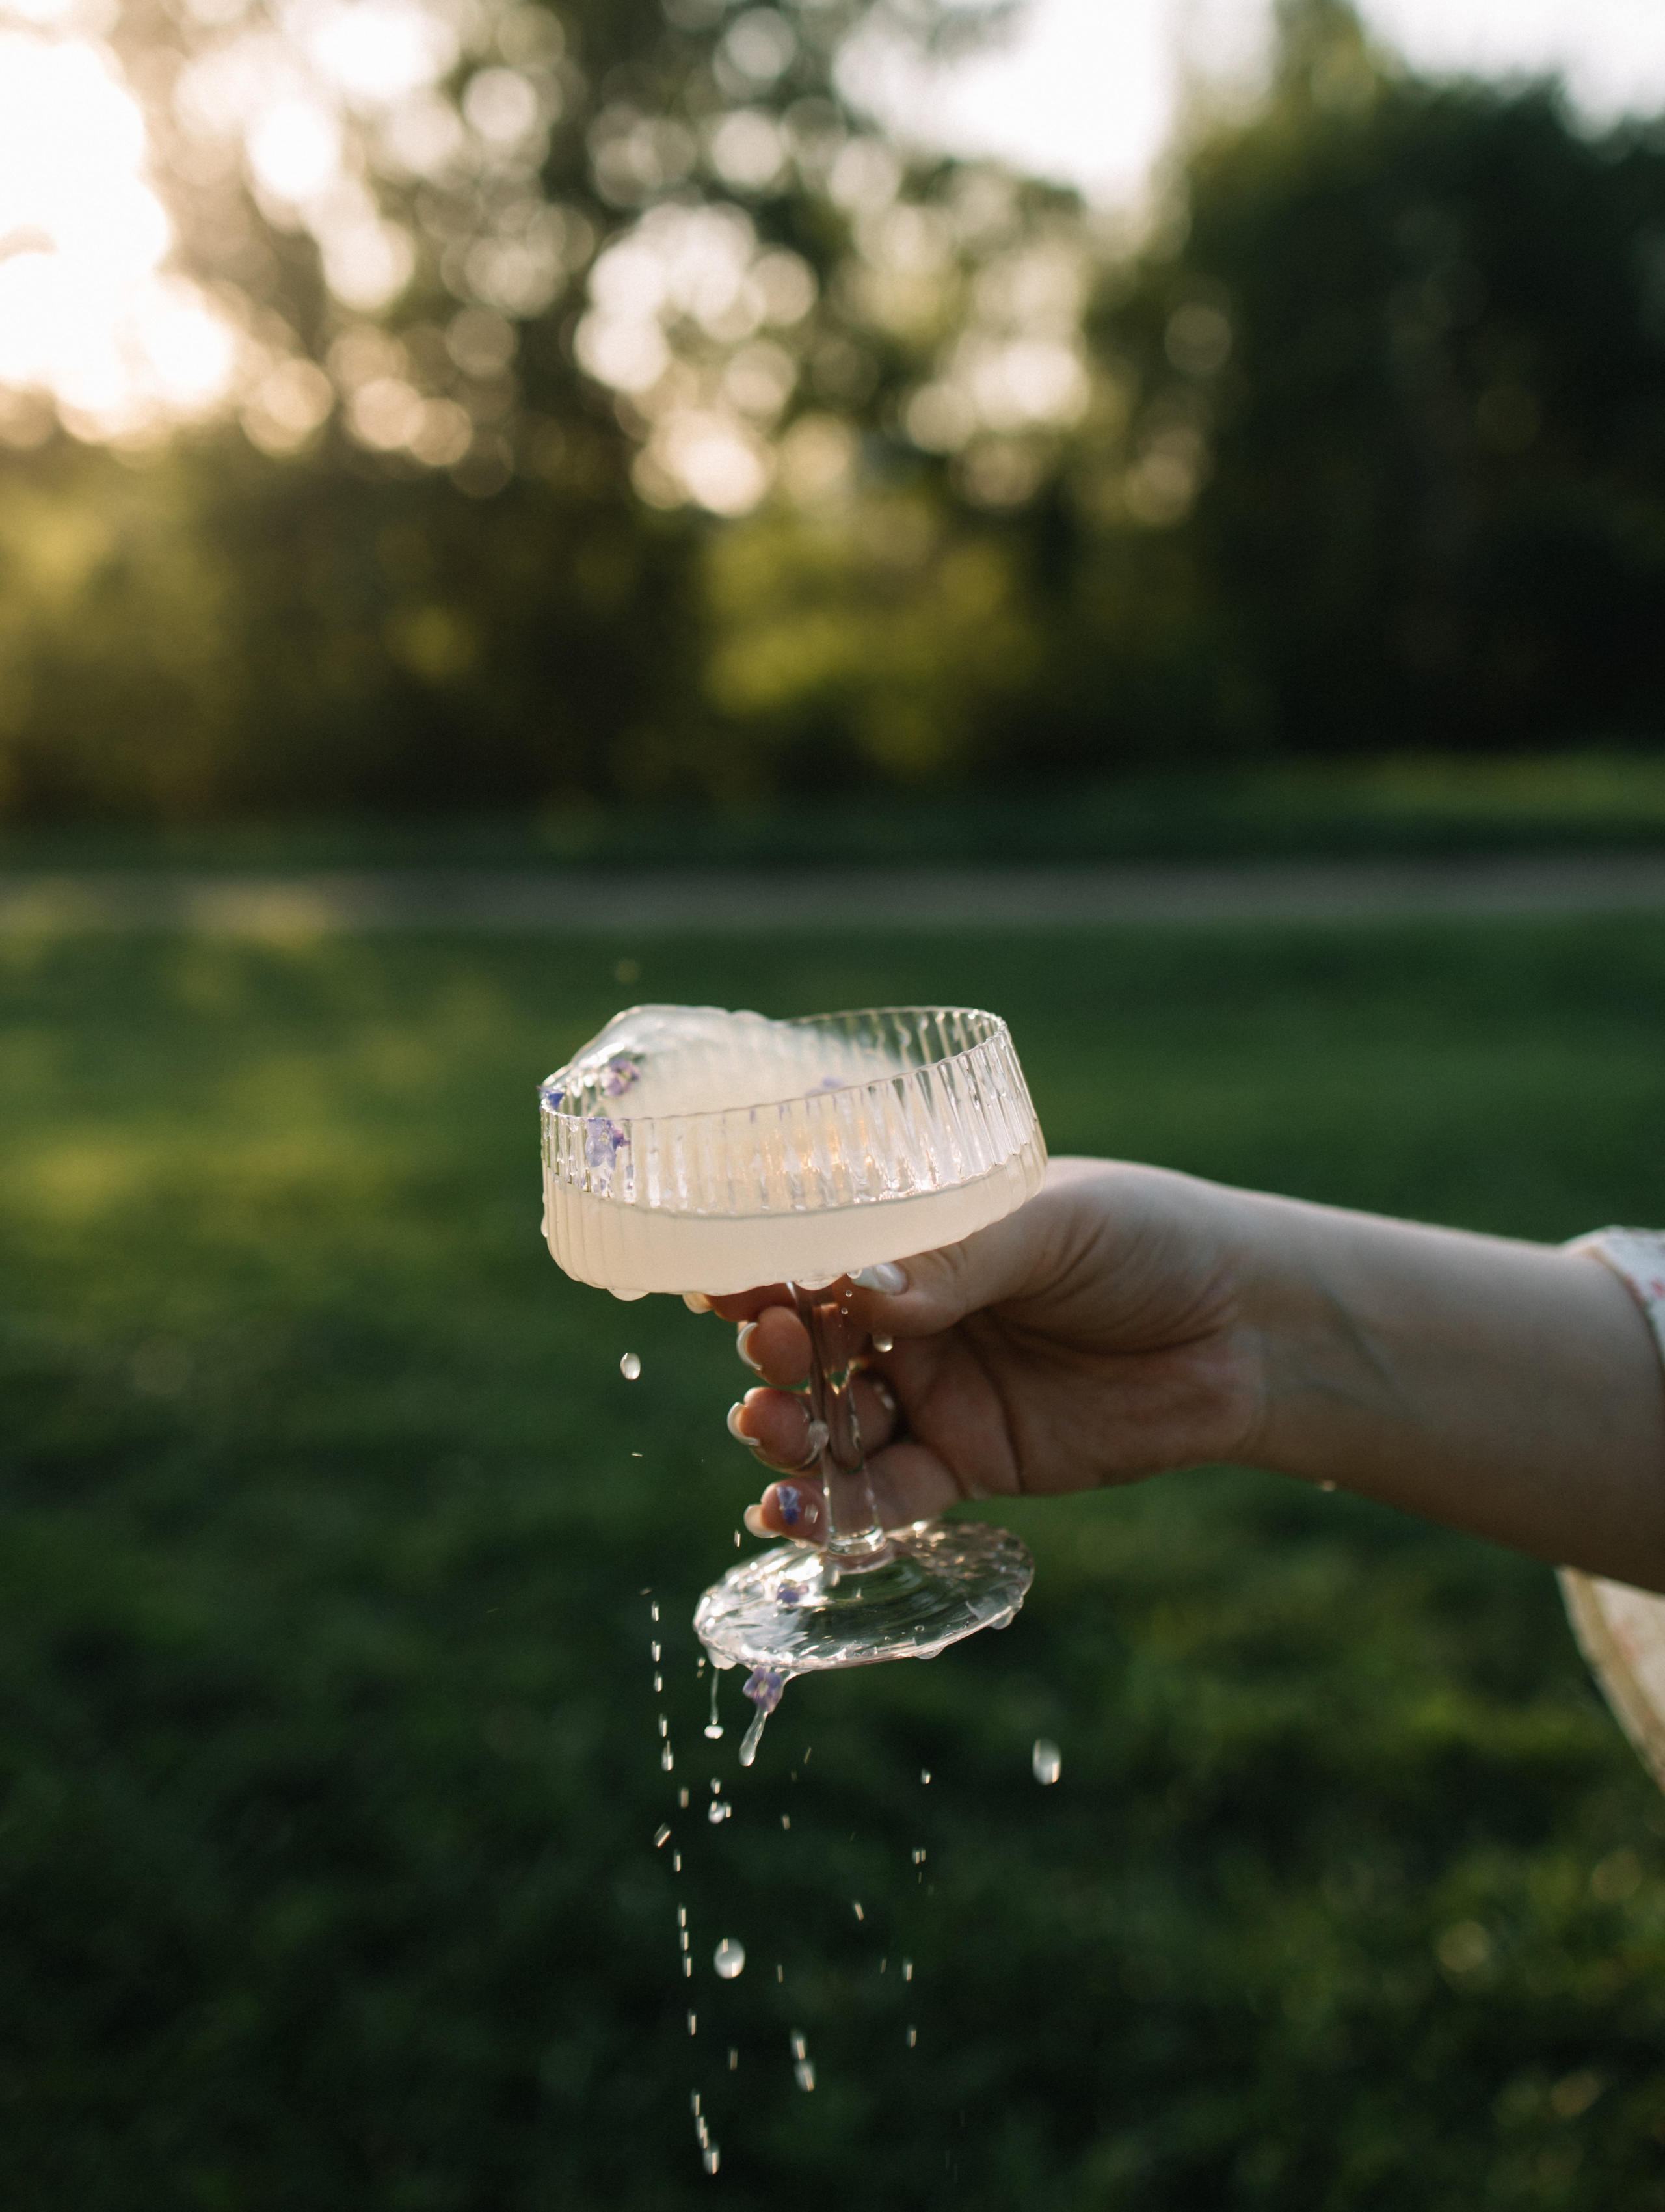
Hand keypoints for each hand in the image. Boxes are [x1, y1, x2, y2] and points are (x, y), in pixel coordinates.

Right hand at [704, 1158, 1267, 1541]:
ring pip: (832, 1422)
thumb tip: (862, 1287)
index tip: (717, 1279)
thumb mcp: (1051, 1224)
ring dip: (788, 1433)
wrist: (1246, 1331)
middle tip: (771, 1349)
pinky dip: (839, 1510)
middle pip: (809, 1341)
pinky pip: (886, 1494)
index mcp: (916, 1238)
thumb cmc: (1148, 1241)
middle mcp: (910, 1315)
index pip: (814, 1249)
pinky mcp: (970, 1461)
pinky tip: (799, 1516)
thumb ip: (958, 1257)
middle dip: (773, 1350)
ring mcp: (935, 1391)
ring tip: (770, 1431)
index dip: (758, 1265)